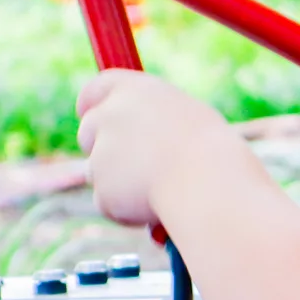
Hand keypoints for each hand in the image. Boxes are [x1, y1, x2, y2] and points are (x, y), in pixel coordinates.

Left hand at [76, 71, 236, 225]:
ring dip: (121, 183)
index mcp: (134, 90)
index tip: (90, 114)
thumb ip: (153, 120)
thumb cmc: (211, 151)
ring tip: (163, 187)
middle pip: (88, 131)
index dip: (92, 104)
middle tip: (132, 164)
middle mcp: (111, 116)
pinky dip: (128, 211)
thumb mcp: (186, 118)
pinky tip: (157, 206)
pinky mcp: (103, 189)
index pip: (96, 89)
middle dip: (103, 148)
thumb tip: (145, 136)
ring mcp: (101, 153)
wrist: (209, 182)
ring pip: (100, 172)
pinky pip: (109, 203)